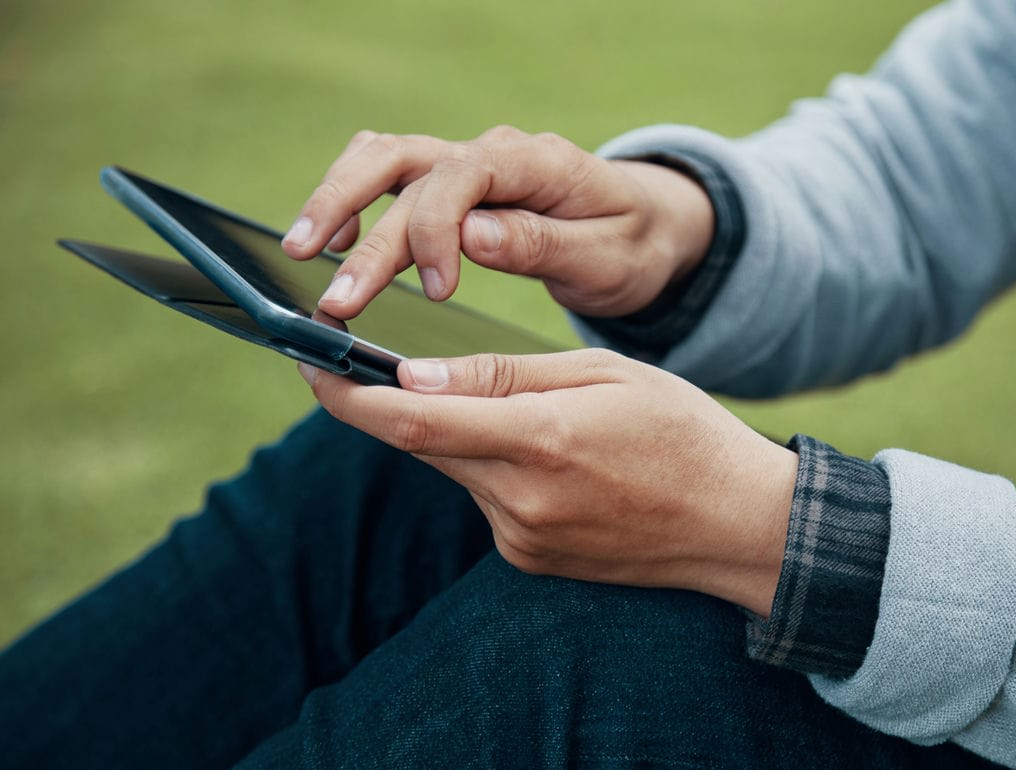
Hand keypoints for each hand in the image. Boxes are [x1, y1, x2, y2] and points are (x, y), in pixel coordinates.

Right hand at [281, 127, 713, 316]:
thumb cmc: (628, 244)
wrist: (642, 226)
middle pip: (404, 163)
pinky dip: (352, 202)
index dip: (435, 231)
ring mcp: (464, 165)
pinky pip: (387, 177)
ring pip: (382, 159)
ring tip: (299, 255)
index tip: (434, 290)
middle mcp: (489, 153)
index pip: (463, 177)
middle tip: (336, 296)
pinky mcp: (449, 187)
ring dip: (336, 202)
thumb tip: (472, 235)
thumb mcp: (605, 256)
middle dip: (357, 222)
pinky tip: (335, 248)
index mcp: (534, 163)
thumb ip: (543, 244)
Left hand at [299, 349, 795, 616]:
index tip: (305, 360)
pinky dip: (489, 465)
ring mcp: (522, 539)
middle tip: (369, 361)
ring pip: (453, 468)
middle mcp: (521, 501)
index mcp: (542, 440)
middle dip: (388, 403)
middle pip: (420, 445)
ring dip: (453, 433)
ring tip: (514, 408)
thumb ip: (506, 375)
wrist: (739, 524)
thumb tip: (414, 377)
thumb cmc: (683, 432)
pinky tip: (544, 455)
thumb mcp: (605, 374)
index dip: (345, 394)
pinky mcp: (528, 558)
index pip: (412, 421)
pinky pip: (483, 498)